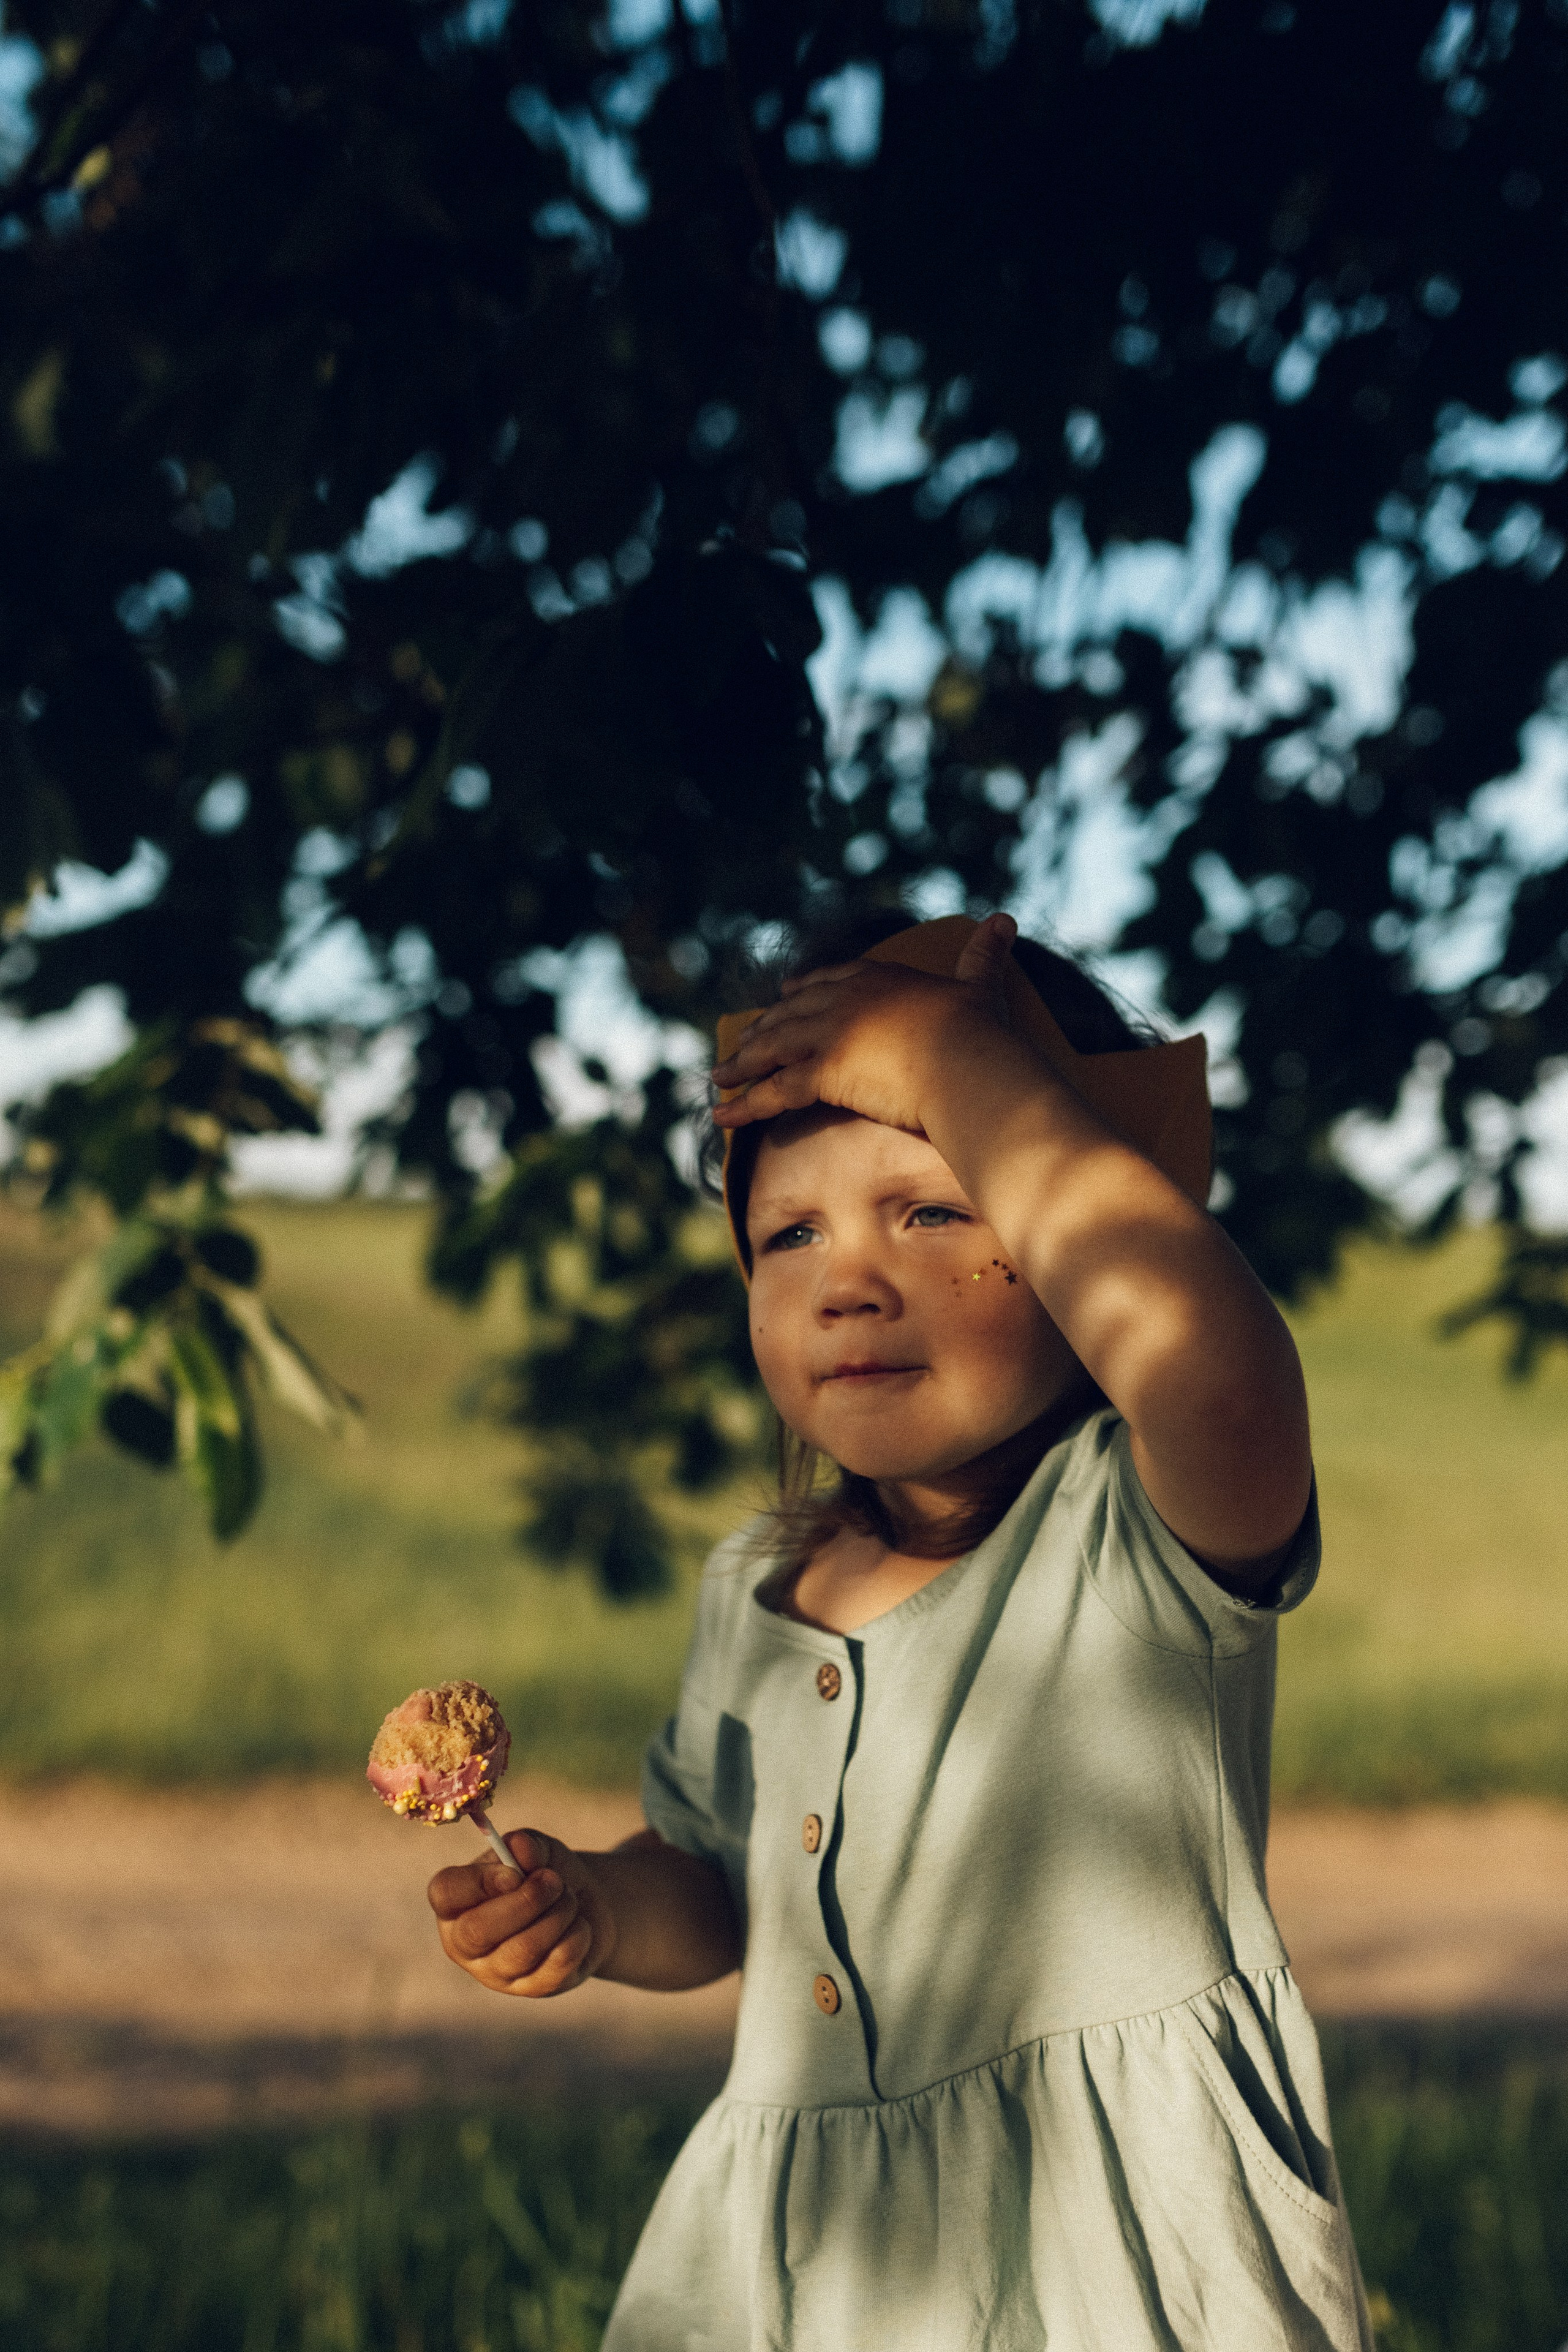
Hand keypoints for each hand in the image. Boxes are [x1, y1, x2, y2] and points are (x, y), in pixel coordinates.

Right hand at [427, 1828, 614, 1997]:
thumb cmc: (545, 1873)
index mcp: (456, 1903)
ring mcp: (497, 1973)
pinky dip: (577, 1934)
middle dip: (526, 1901)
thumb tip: (520, 1846)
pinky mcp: (533, 1989)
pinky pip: (558, 1963)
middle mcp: (466, 1943)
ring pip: (523, 1949)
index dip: (479, 1881)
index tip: (515, 1873)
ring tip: (569, 1898)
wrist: (584, 1905)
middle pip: (478, 1931)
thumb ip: (526, 1845)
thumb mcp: (538, 1850)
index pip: (445, 1893)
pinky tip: (577, 1924)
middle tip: (554, 1880)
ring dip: (558, 1913)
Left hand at [712, 910, 1018, 1131]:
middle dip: (764, 1029)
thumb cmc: (980, 1031)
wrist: (970, 1059)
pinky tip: (721, 1119)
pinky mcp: (823, 1069)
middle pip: (792, 1013)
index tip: (786, 993)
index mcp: (880, 979)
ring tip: (718, 1078)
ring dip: (742, 1065)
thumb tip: (1005, 919)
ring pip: (774, 1047)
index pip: (832, 981)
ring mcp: (831, 1032)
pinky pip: (775, 1090)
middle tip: (742, 1042)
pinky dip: (745, 1105)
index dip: (807, 989)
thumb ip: (985, 956)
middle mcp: (847, 1000)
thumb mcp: (980, 988)